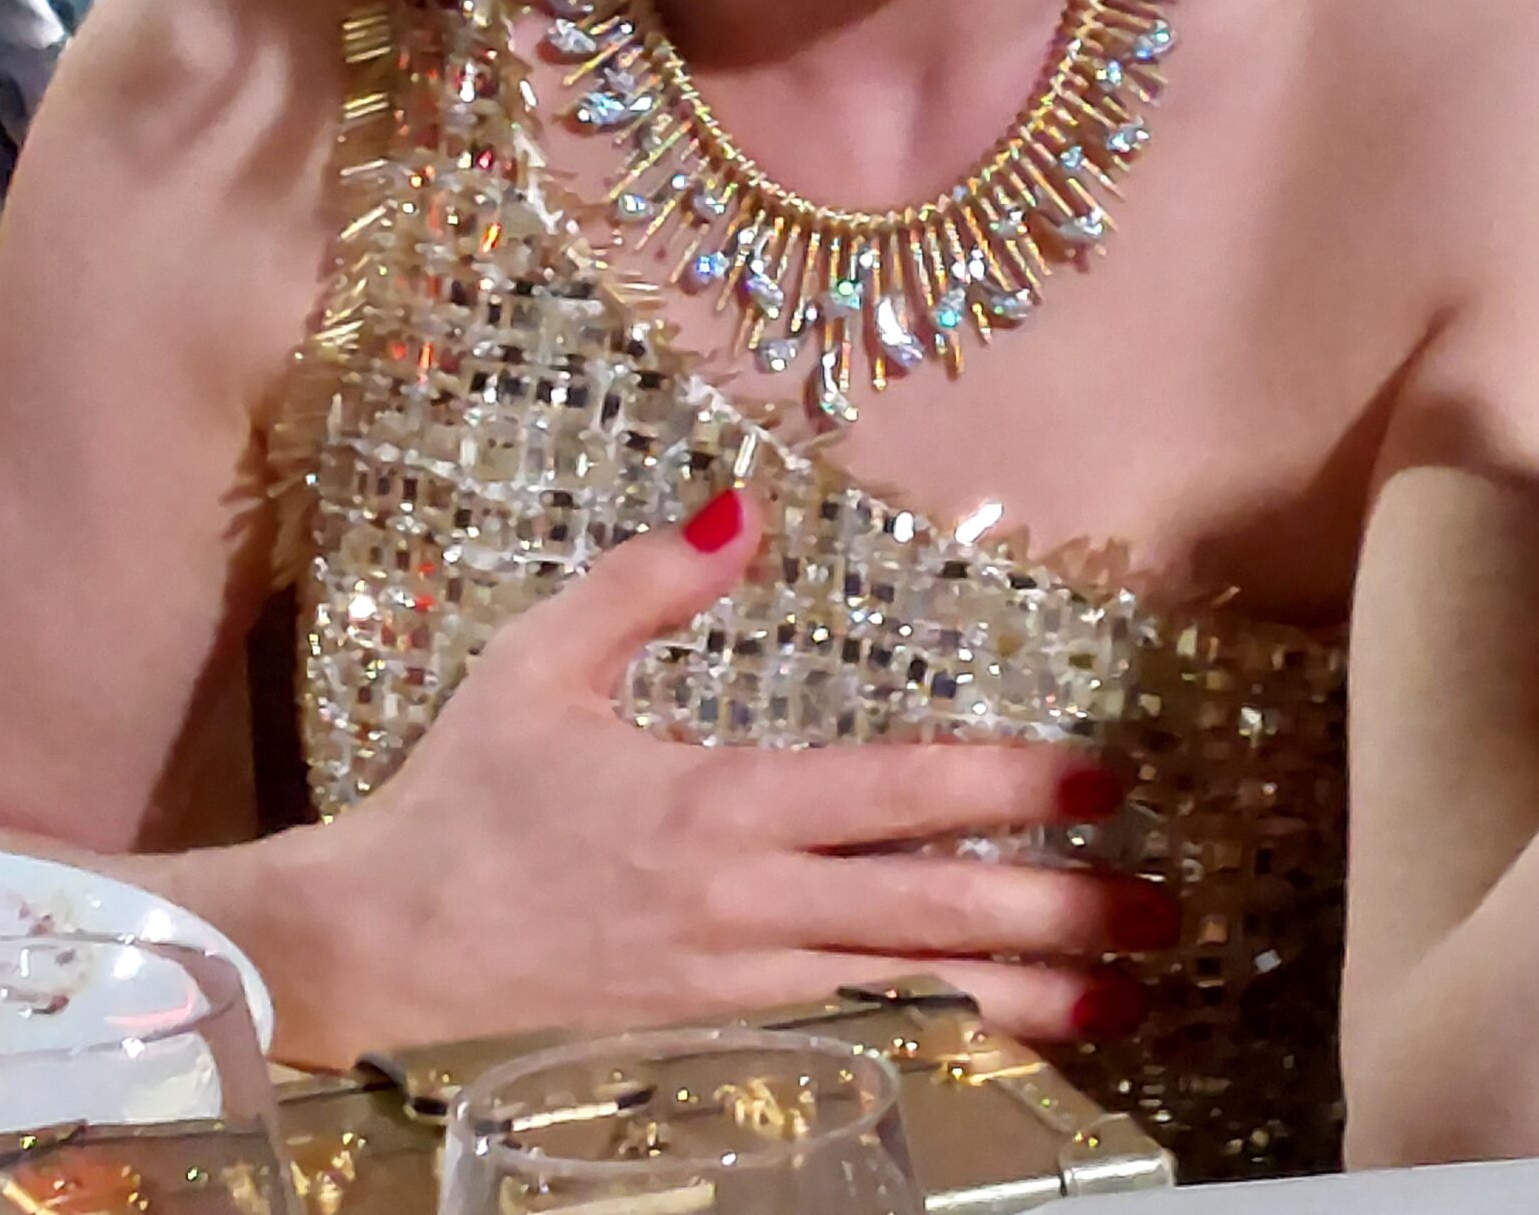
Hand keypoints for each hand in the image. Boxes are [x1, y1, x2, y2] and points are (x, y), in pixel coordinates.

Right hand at [283, 494, 1169, 1061]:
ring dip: (1023, 993)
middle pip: (926, 913)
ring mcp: (736, 985)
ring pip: (906, 990)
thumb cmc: (461, 798)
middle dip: (1055, 913)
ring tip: (1124, 997)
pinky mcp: (720, 1034)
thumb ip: (646, 583)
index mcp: (712, 806)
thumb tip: (742, 504)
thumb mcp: (538, 663)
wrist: (378, 950)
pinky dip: (940, 1034)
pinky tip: (1003, 1033)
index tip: (1097, 780)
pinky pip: (856, 1032)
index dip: (1003, 788)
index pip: (890, 795)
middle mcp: (742, 906)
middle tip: (1160, 910)